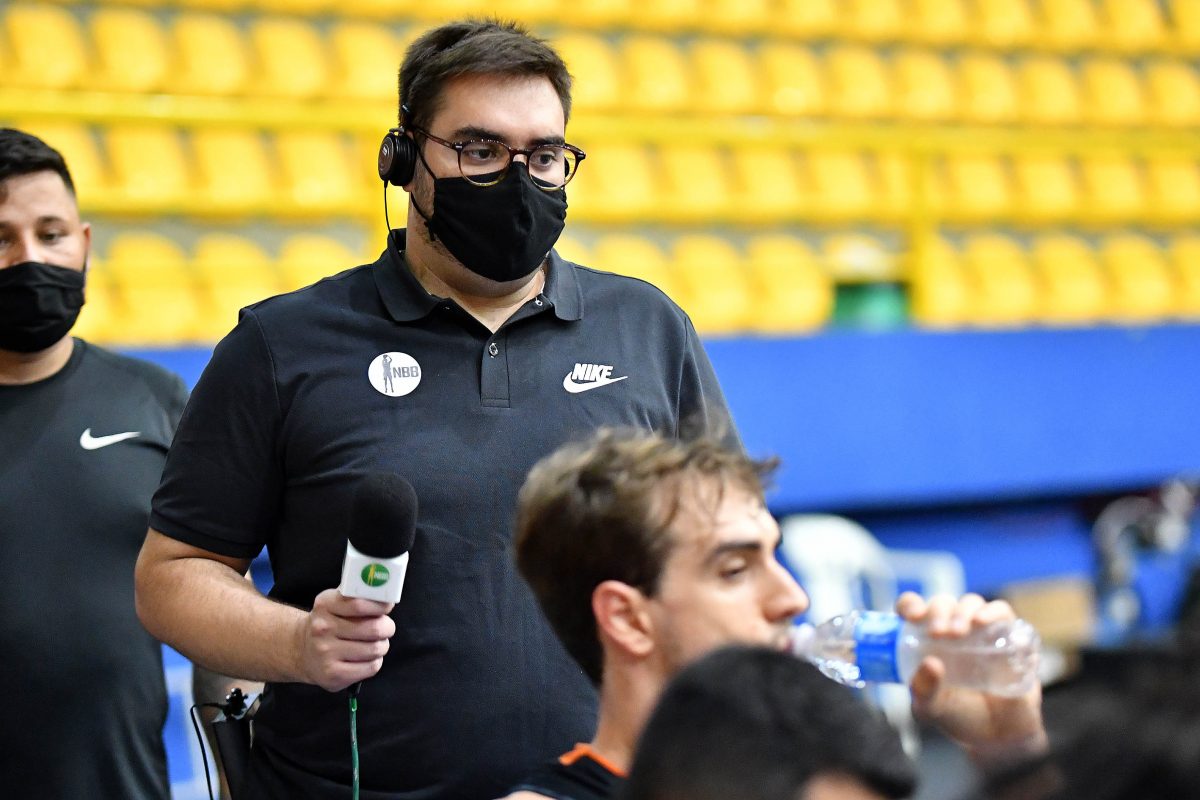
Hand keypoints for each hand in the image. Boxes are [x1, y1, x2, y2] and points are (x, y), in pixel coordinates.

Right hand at [299, 589, 395, 691]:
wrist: (303, 651)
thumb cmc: (329, 624)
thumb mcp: (336, 603)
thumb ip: (359, 596)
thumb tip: (386, 598)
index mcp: (325, 605)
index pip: (359, 604)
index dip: (380, 605)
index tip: (387, 606)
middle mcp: (322, 629)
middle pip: (373, 628)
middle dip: (387, 628)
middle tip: (385, 628)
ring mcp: (326, 653)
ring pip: (375, 649)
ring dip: (382, 646)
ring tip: (374, 644)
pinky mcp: (333, 675)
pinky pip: (371, 667)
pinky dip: (375, 662)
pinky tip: (366, 658)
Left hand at [896, 592, 1047, 769]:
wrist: (999, 737)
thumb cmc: (959, 717)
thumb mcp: (931, 708)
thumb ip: (923, 690)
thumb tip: (930, 664)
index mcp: (927, 641)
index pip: (915, 609)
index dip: (910, 605)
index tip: (910, 616)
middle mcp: (952, 631)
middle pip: (943, 604)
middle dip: (938, 612)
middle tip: (937, 632)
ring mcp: (981, 632)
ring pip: (970, 604)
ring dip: (962, 612)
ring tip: (957, 633)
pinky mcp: (1008, 637)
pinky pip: (1002, 613)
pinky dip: (992, 612)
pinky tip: (982, 622)